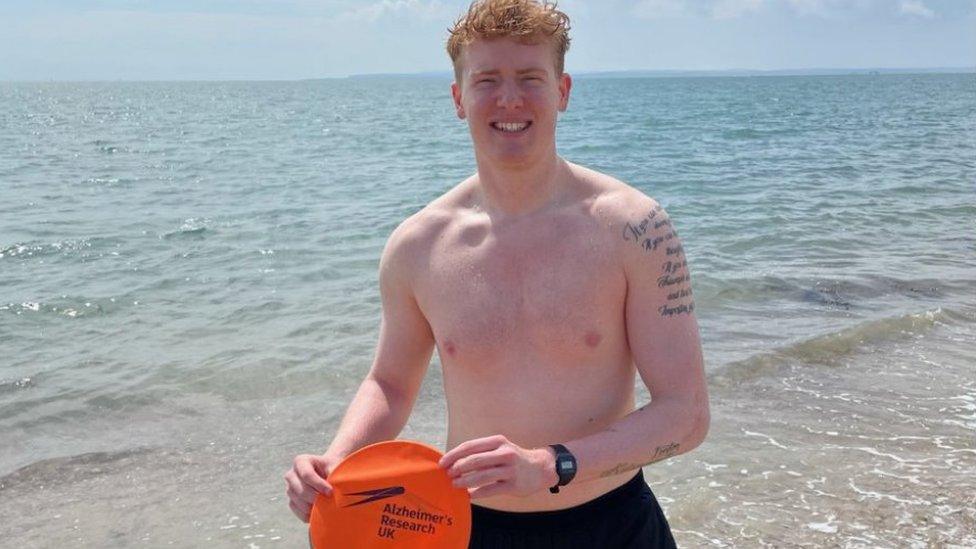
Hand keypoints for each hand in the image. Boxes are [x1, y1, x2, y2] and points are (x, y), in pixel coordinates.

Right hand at [284, 453, 338, 522]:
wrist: (328, 473)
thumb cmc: (333, 469)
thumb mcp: (334, 468)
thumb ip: (333, 477)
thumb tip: (331, 493)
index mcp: (300, 461)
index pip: (306, 475)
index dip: (319, 485)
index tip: (331, 492)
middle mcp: (291, 474)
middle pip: (301, 490)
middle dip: (316, 498)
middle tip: (329, 502)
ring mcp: (290, 488)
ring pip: (298, 502)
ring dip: (312, 507)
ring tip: (325, 507)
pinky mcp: (292, 501)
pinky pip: (297, 511)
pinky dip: (308, 514)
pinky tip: (319, 513)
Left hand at [438, 435, 557, 499]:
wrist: (540, 468)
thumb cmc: (513, 458)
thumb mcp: (499, 448)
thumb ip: (480, 452)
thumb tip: (454, 461)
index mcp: (497, 441)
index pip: (470, 446)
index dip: (454, 455)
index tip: (442, 463)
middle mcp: (504, 453)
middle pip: (474, 460)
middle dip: (457, 468)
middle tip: (448, 475)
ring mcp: (510, 469)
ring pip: (481, 476)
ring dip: (465, 481)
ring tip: (455, 485)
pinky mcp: (513, 485)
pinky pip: (490, 490)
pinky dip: (477, 493)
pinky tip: (469, 495)